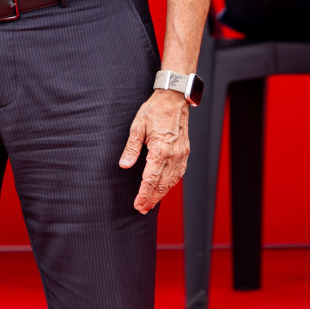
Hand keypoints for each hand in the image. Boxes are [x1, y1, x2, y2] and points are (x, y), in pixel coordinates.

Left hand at [120, 88, 190, 213]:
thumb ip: (131, 148)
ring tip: (151, 203)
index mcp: (161, 150)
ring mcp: (182, 155)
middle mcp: (174, 156)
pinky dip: (170, 184)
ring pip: (171, 181)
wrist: (174, 100)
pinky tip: (164, 188)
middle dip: (151, 199)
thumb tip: (124, 165)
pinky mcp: (185, 153)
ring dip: (161, 194)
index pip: (150, 179)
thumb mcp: (137, 126)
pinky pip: (178, 174)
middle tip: (142, 209)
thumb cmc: (154, 110)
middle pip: (162, 184)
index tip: (137, 204)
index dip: (143, 194)